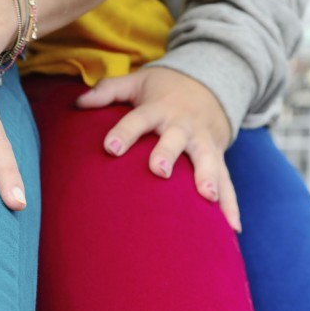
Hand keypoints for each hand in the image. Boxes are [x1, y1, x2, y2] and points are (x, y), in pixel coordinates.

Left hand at [77, 67, 241, 230]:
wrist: (212, 83)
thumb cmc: (164, 89)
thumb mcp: (137, 82)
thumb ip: (108, 91)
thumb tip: (77, 102)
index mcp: (158, 109)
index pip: (138, 120)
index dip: (124, 132)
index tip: (110, 148)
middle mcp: (183, 125)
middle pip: (176, 139)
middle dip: (168, 153)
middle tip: (159, 171)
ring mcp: (203, 142)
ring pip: (207, 159)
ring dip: (209, 177)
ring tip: (208, 198)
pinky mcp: (218, 157)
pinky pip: (227, 181)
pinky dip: (231, 204)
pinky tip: (233, 229)